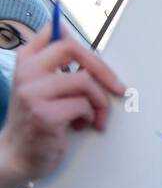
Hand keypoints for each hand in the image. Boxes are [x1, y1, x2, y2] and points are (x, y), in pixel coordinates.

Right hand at [0, 24, 124, 187]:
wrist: (17, 155)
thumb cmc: (34, 120)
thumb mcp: (36, 86)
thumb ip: (50, 63)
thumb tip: (66, 32)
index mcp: (25, 60)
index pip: (54, 32)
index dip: (80, 43)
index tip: (96, 63)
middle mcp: (26, 72)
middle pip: (72, 49)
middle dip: (102, 69)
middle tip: (117, 88)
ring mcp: (34, 93)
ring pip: (84, 81)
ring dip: (99, 101)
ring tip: (94, 116)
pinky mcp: (45, 115)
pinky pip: (83, 106)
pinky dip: (90, 117)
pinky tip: (80, 125)